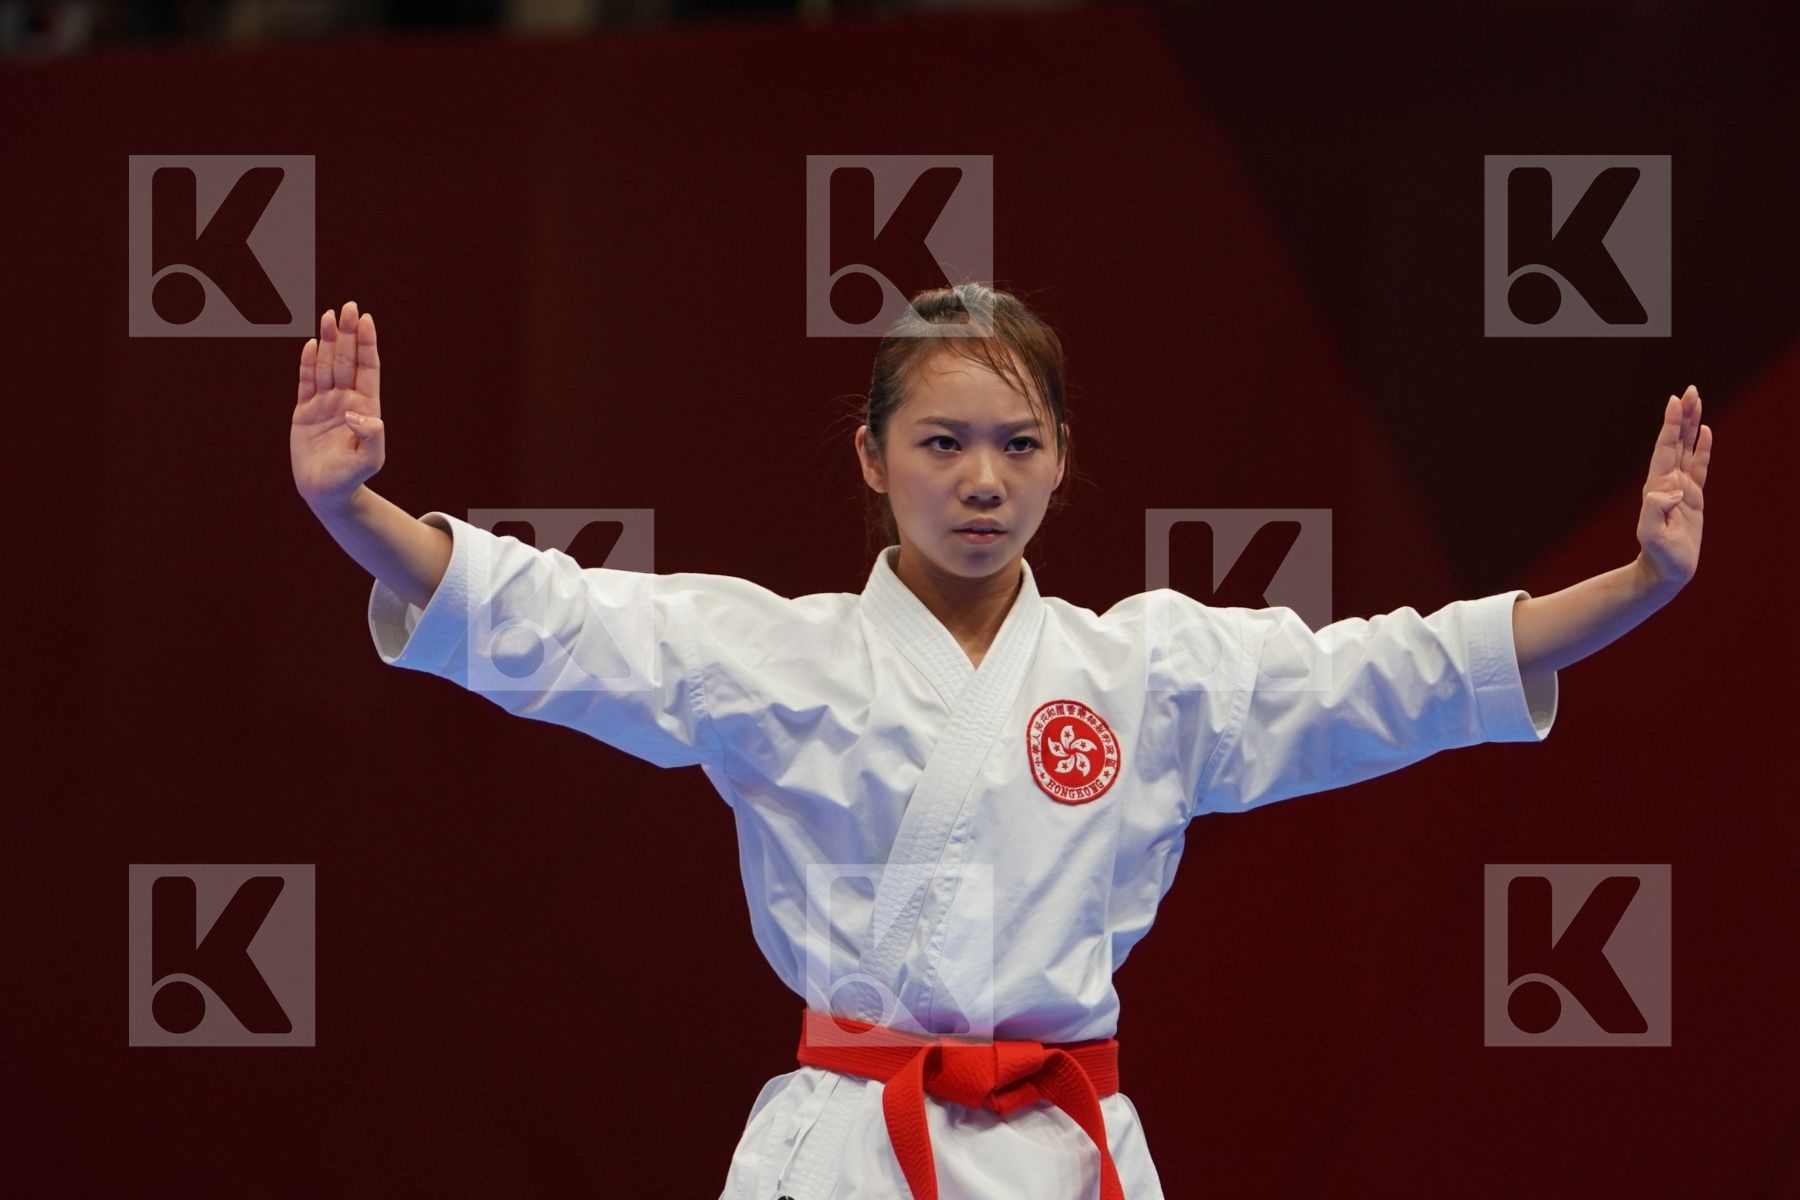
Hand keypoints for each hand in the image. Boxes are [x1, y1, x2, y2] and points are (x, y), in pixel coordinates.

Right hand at [290, 301, 383, 509]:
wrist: (326, 492)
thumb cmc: (351, 477)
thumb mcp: (369, 460)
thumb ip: (371, 437)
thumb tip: (360, 414)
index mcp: (365, 408)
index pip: (367, 369)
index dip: (366, 344)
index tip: (366, 320)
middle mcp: (346, 401)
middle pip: (347, 360)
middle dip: (347, 334)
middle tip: (348, 307)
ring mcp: (325, 404)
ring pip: (327, 366)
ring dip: (329, 341)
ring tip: (329, 316)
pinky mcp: (305, 411)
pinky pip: (306, 382)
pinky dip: (308, 363)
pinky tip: (312, 344)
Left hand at [1634, 384, 1711, 589]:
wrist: (1665, 571)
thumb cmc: (1660, 555)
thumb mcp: (1653, 535)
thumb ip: (1655, 512)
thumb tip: (1667, 490)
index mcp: (1658, 487)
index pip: (1665, 449)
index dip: (1670, 425)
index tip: (1675, 401)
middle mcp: (1667, 482)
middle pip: (1676, 442)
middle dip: (1682, 416)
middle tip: (1690, 390)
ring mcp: (1680, 488)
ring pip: (1687, 449)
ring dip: (1691, 426)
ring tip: (1697, 401)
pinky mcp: (1692, 497)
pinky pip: (1698, 466)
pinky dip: (1701, 448)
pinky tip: (1705, 432)